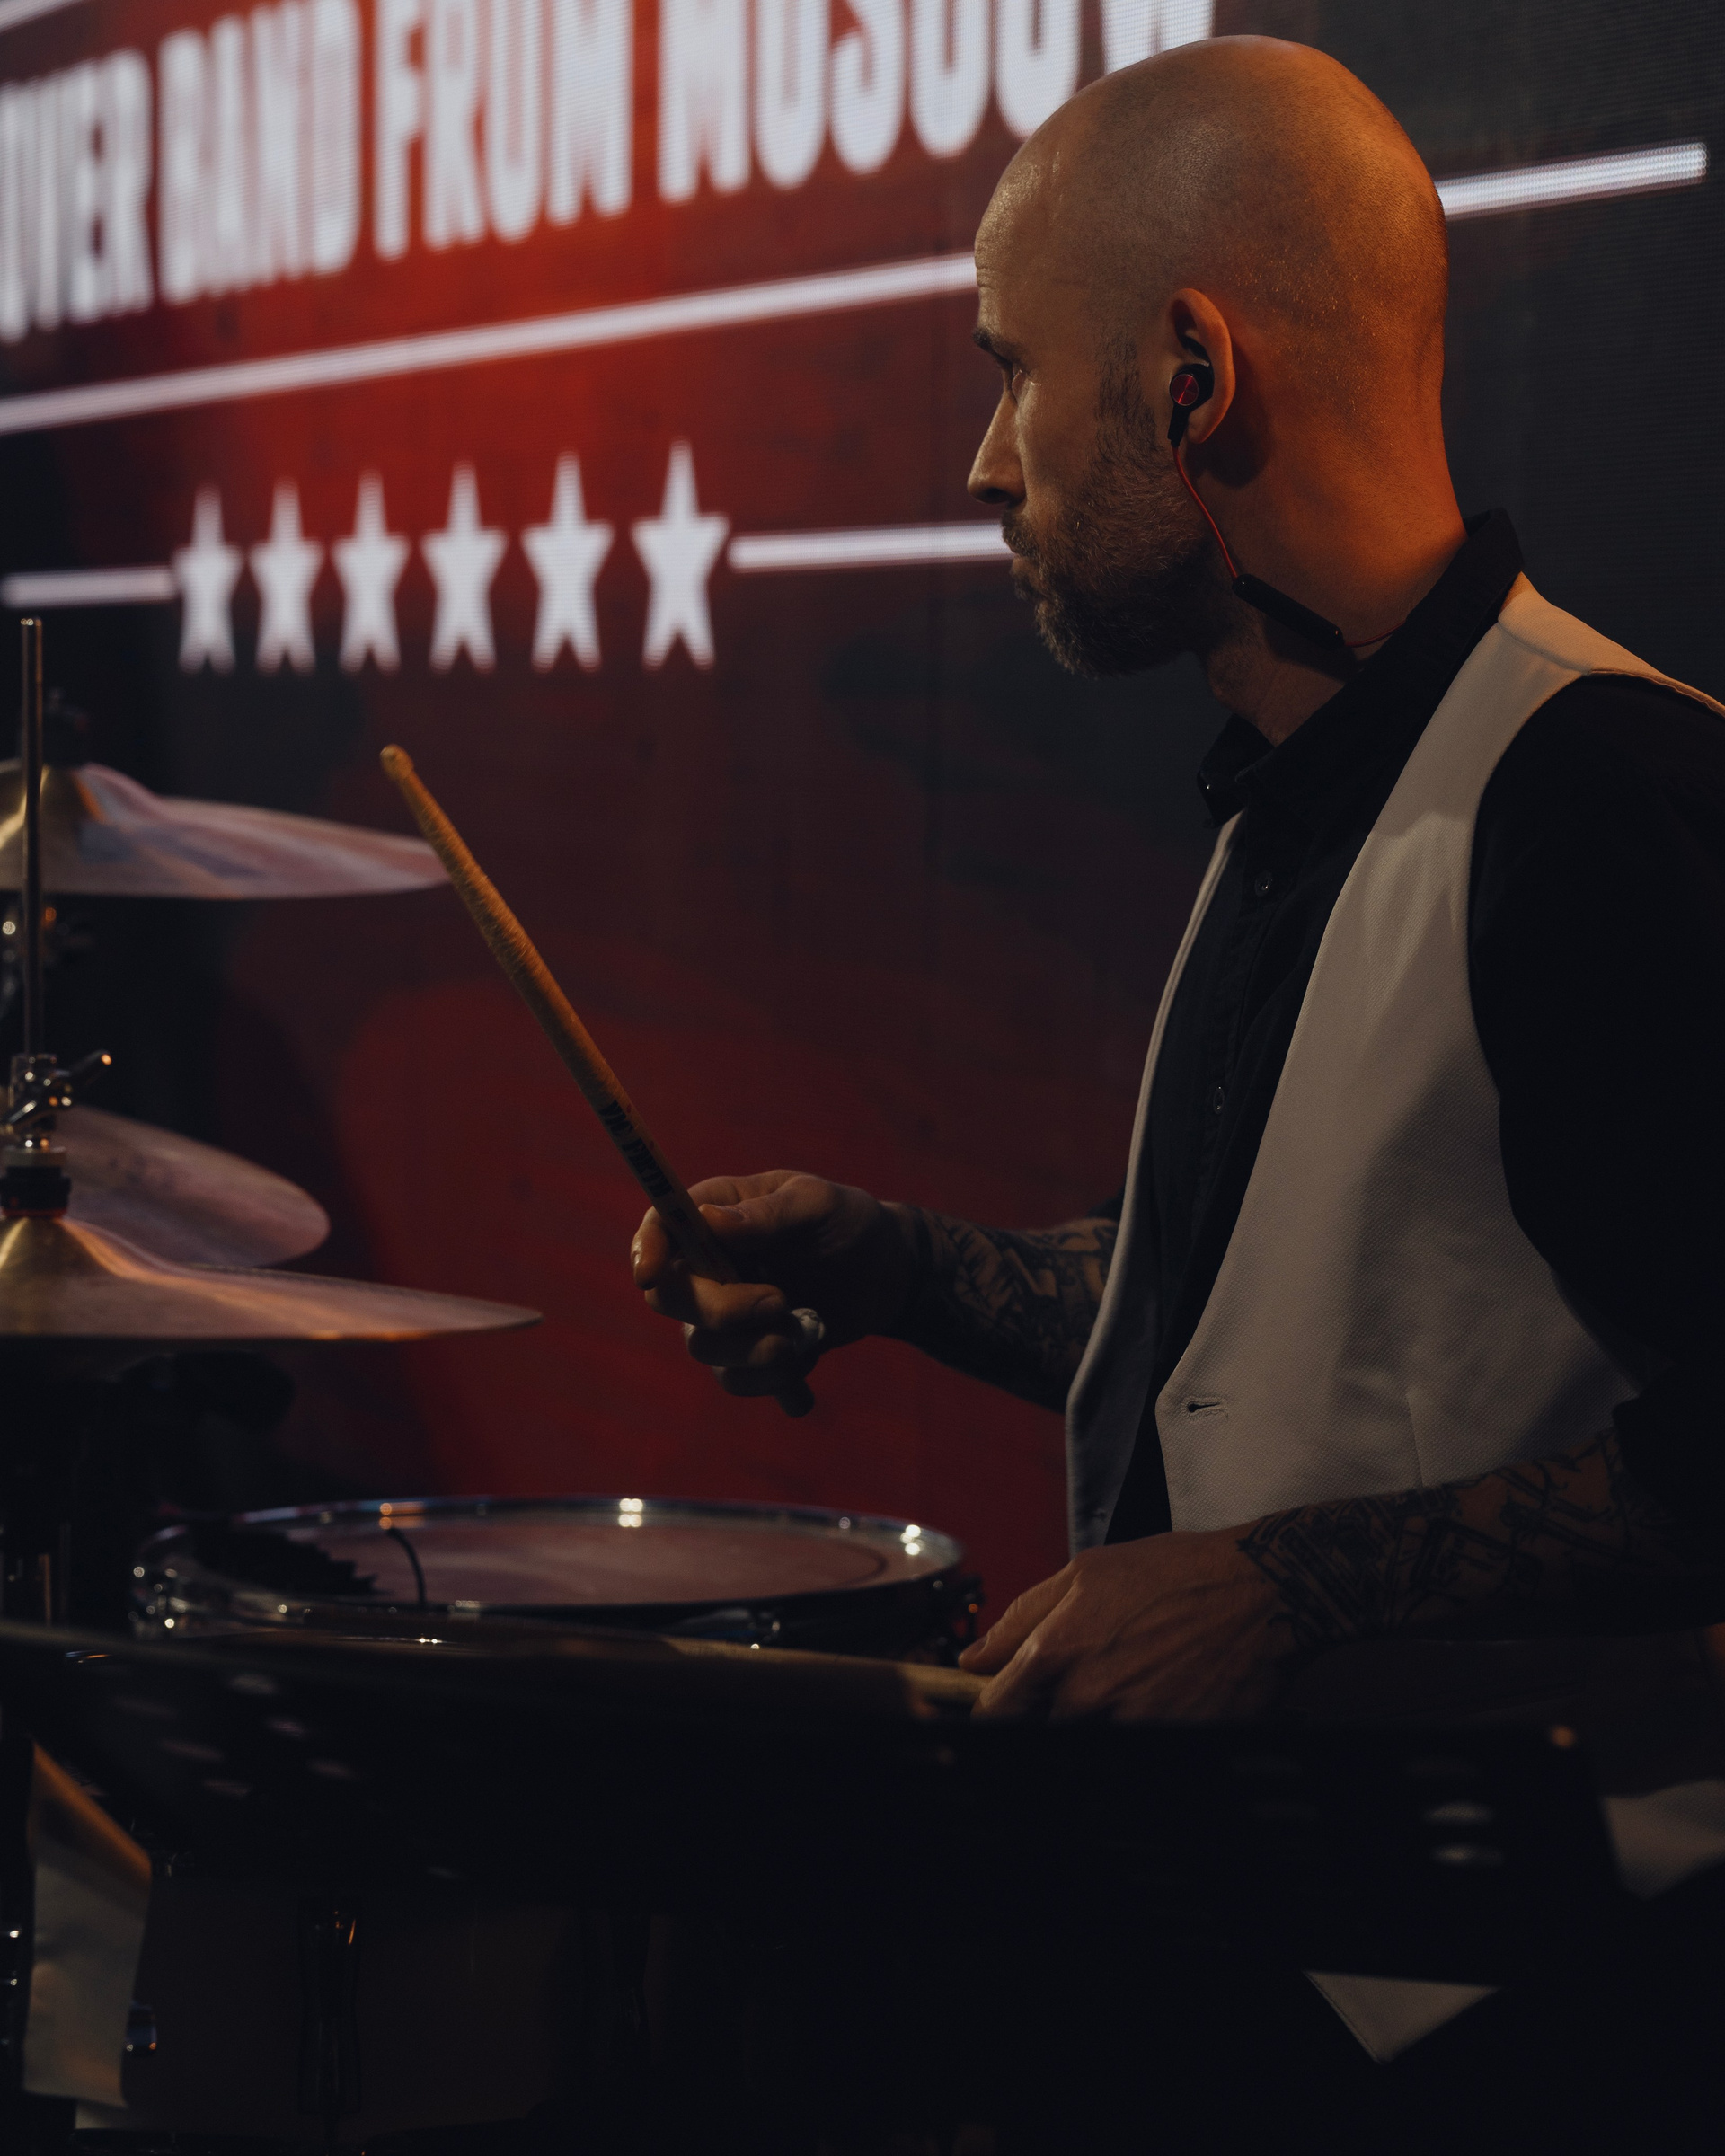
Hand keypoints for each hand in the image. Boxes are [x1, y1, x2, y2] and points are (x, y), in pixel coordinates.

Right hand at [631, 1170, 915, 1398]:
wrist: (886, 1274)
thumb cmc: (848, 1223)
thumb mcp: (818, 1205)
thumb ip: (767, 1214)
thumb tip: (706, 1219)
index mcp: (713, 1215)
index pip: (658, 1231)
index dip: (645, 1251)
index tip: (650, 1274)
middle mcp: (706, 1265)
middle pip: (670, 1298)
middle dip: (723, 1311)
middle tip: (780, 1302)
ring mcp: (723, 1312)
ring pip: (705, 1348)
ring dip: (760, 1350)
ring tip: (809, 1333)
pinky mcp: (746, 1351)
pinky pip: (737, 1380)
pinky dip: (777, 1380)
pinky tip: (810, 1371)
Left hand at [959, 1532, 1293, 1720]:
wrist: (1258, 1596)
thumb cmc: (1174, 1574)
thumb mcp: (1085, 1573)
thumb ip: (1021, 1618)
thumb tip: (975, 1658)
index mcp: (1058, 1653)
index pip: (996, 1713)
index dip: (995, 1712)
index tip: (1003, 1708)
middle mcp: (1089, 1699)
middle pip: (1038, 1739)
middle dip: (1047, 1720)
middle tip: (1081, 1686)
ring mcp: (1132, 1729)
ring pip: (1085, 1751)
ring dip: (1093, 1730)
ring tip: (1126, 1688)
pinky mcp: (1172, 1747)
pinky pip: (1134, 1760)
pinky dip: (1135, 1739)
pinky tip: (1155, 1703)